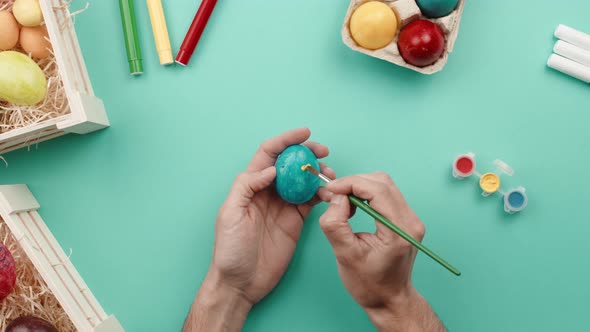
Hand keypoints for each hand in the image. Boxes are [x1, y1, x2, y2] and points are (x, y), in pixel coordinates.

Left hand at [184, 128, 334, 331]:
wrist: (240, 282)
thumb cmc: (230, 249)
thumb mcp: (230, 213)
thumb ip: (247, 186)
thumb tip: (272, 169)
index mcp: (250, 185)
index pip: (269, 154)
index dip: (286, 141)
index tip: (305, 134)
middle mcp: (268, 191)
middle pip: (290, 164)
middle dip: (307, 153)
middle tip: (324, 152)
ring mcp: (283, 206)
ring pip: (304, 180)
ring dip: (318, 173)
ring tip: (331, 175)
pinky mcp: (295, 221)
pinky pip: (311, 201)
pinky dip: (323, 194)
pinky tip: (330, 194)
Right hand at [318, 173, 445, 331]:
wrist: (389, 299)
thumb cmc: (369, 284)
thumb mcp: (344, 255)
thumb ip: (336, 223)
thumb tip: (336, 197)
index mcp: (398, 231)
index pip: (377, 190)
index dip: (351, 183)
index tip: (330, 189)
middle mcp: (410, 221)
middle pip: (382, 182)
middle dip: (354, 182)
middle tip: (334, 195)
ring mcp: (411, 219)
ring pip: (384, 184)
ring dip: (360, 187)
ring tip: (343, 204)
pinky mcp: (406, 219)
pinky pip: (386, 194)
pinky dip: (366, 194)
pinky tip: (354, 207)